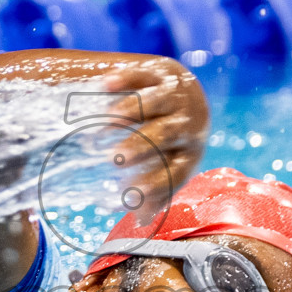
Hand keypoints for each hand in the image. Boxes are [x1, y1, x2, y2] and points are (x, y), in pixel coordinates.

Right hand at [101, 56, 208, 220]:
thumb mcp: (169, 164)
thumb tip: (141, 220)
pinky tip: (105, 84)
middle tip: (115, 159)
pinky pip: (143, 74)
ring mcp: (175, 97)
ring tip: (102, 127)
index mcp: (189, 153)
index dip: (154, 183)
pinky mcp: (161, 72)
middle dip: (139, 147)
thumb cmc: (171, 141)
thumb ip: (155, 189)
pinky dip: (125, 78)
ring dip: (128, 113)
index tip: (128, 194)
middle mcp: (187, 124)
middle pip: (164, 135)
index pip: (174, 171)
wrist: (187, 91)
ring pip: (154, 103)